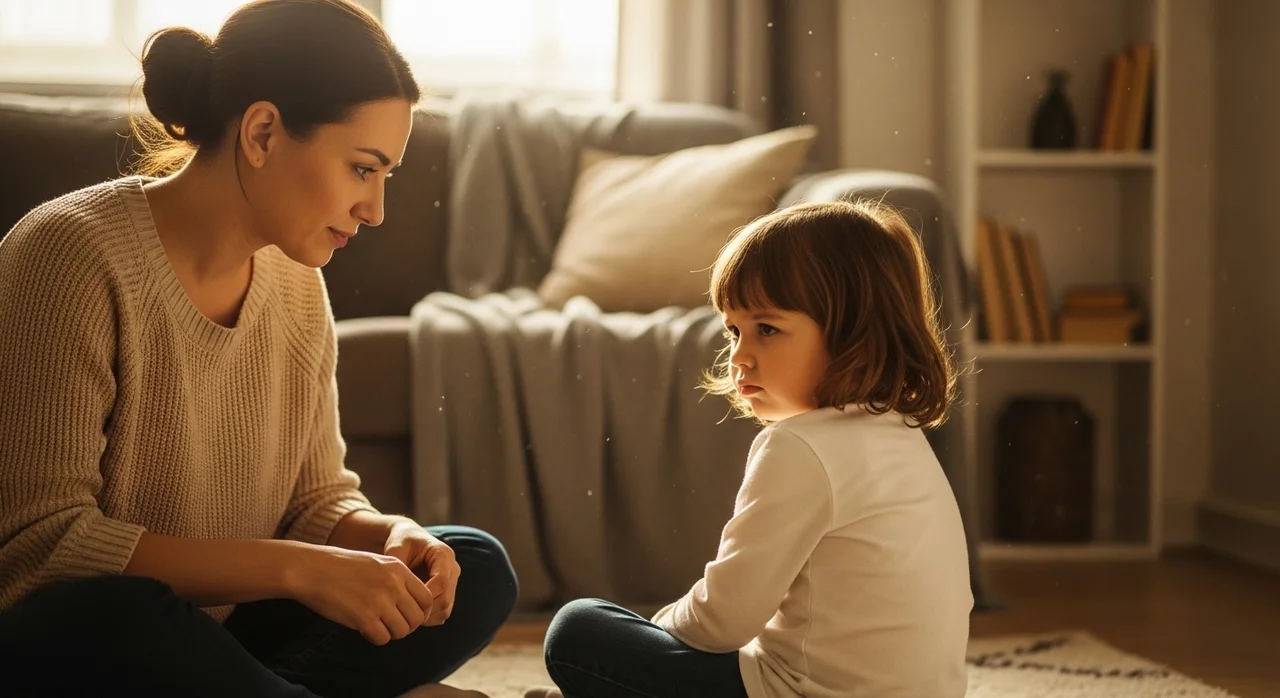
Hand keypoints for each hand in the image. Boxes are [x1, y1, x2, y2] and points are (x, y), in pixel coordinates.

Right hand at [285, 545, 433, 645]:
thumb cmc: (341, 567)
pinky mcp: (364, 617)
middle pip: (417, 618)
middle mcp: (393, 585)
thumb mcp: (377, 563)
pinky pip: (383, 638)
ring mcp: (379, 601)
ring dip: (391, 633)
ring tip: (377, 626)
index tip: (407, 616)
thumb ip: (397, 580)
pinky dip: (375, 638)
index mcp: (399, 569)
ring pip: (402, 631)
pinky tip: (364, 630)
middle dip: (407, 626)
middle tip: (391, 625)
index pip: (427, 598)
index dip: (421, 612)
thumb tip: (414, 605)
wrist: (311, 569)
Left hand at [383, 522, 460, 625]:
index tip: (404, 603)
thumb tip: (394, 591)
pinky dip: (428, 618)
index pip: (441, 581)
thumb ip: (397, 568)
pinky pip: (443, 612)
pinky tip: (411, 614)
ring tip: (405, 615)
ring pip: (446, 608)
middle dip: (424, 610)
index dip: (424, 596)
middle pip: (446, 598)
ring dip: (426, 616)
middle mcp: (452, 569)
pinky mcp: (449, 592)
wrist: (410, 540)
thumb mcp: (396, 549)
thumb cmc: (402, 542)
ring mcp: (452, 582)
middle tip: (402, 614)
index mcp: (443, 554)